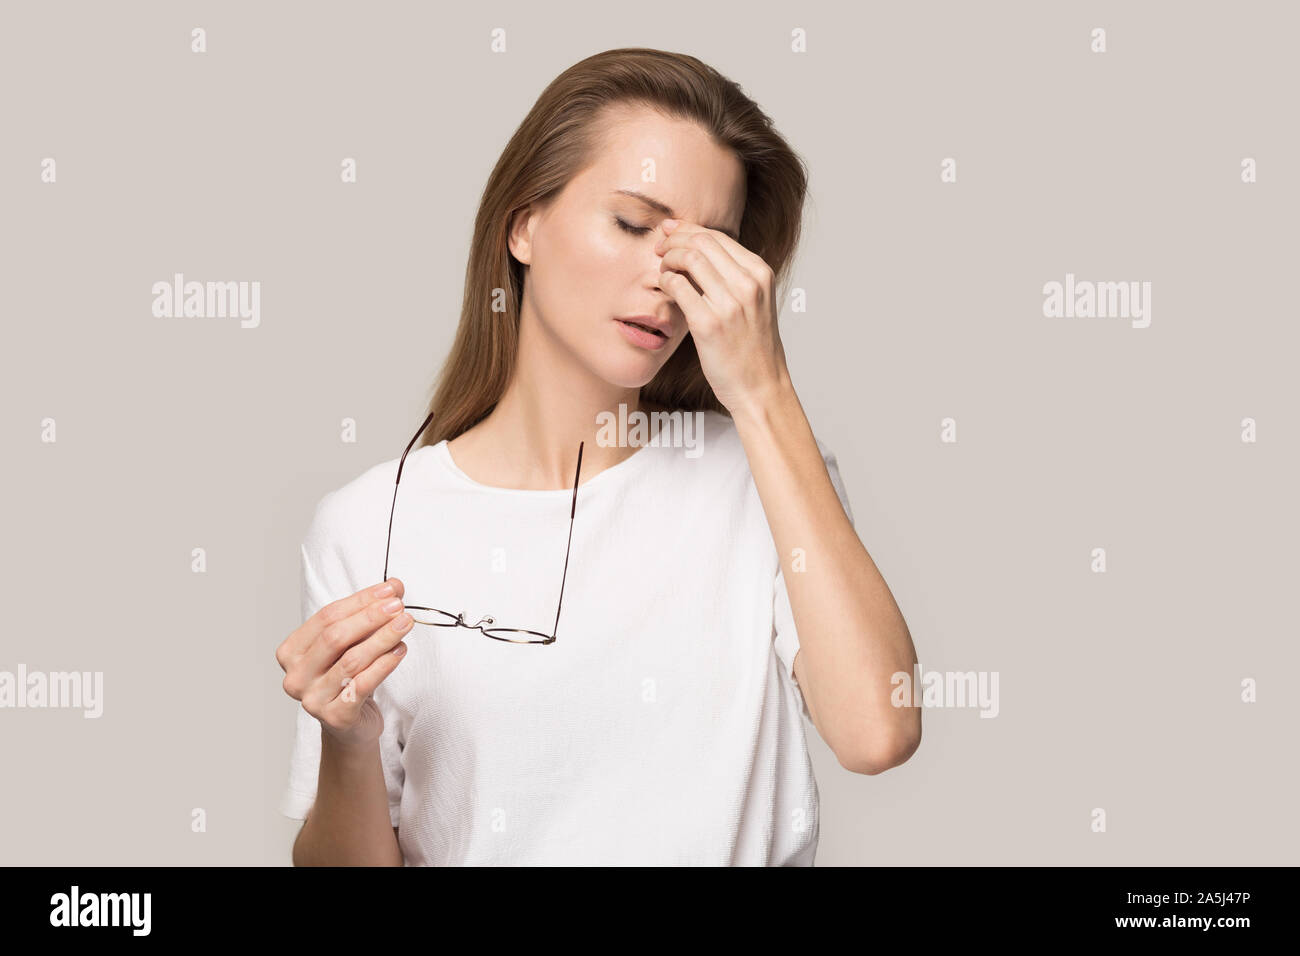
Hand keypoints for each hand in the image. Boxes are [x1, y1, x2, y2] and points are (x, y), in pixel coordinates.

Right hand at [276, 578, 412, 749]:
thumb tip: (394, 587)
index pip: (327, 617)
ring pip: (351, 660)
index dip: (360, 601)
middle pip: (335, 637)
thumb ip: (367, 615)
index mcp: (291, 651)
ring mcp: (312, 699)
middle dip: (370, 617)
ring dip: (382, 638)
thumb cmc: (349, 679)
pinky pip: (362, 685)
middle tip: (398, 606)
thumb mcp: (353, 644)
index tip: (389, 590)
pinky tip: (400, 650)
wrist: (352, 725)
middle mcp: (296, 676)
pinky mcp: (335, 717)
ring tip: (405, 624)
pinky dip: (384, 665)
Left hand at [654, 218, 790, 415]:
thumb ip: (735, 276)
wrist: (761, 387)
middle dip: (674, 239)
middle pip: (702, 241)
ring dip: (668, 258)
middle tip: (660, 248)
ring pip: (689, 258)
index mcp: (760, 274)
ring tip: (662, 269)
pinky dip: (665, 281)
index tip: (671, 233)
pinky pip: (678, 287)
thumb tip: (699, 248)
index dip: (688, 230)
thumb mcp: (756, 302)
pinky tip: (665, 288)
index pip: (718, 236)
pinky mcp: (708, 325)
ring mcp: (729, 304)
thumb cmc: (753, 347)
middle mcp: (748, 284)